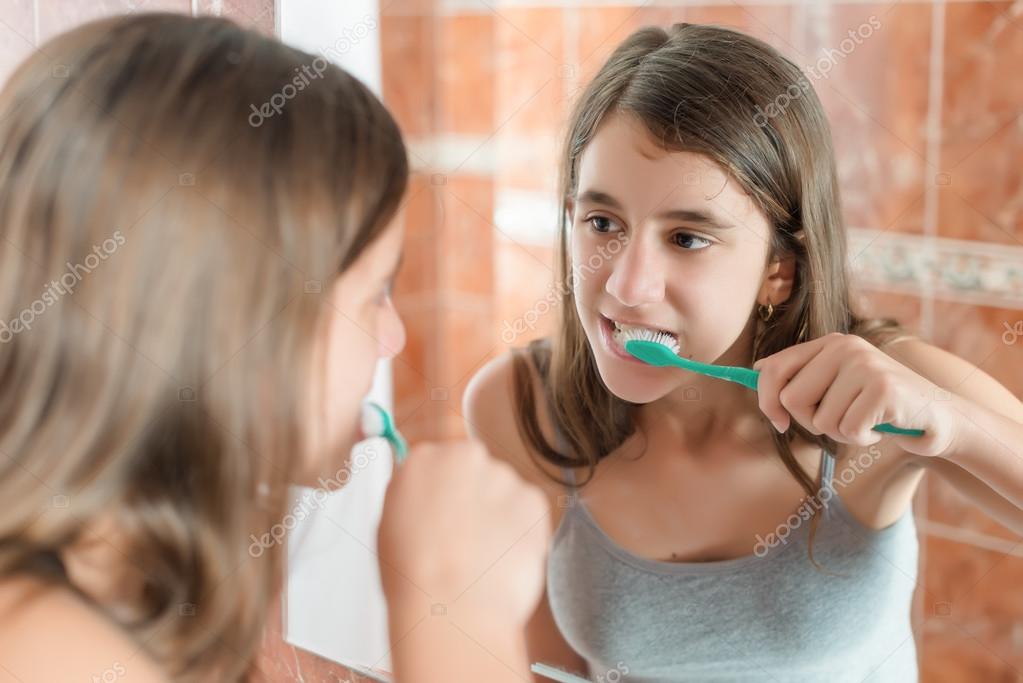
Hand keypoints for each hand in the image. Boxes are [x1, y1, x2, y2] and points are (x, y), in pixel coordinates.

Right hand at [377, 439, 550, 628]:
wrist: (452, 608)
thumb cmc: (414, 576)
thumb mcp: (391, 522)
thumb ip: (414, 494)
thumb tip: (427, 491)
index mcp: (425, 457)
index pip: (440, 460)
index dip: (443, 491)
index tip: (444, 514)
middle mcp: (466, 455)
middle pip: (475, 471)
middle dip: (474, 498)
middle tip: (464, 539)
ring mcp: (503, 476)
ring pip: (504, 493)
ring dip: (498, 518)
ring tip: (481, 558)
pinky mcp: (533, 500)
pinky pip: (528, 513)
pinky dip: (520, 534)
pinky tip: (501, 560)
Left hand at [752, 333, 961, 457]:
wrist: (938, 415)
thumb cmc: (877, 405)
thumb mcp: (837, 384)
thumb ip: (801, 376)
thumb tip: (755, 370)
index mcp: (830, 343)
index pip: (774, 368)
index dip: (767, 400)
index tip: (779, 422)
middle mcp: (845, 347)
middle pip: (791, 399)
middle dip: (810, 422)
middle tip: (840, 419)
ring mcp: (865, 365)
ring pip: (820, 420)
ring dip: (841, 432)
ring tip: (865, 420)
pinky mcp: (883, 388)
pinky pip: (848, 430)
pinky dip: (862, 438)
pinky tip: (881, 426)